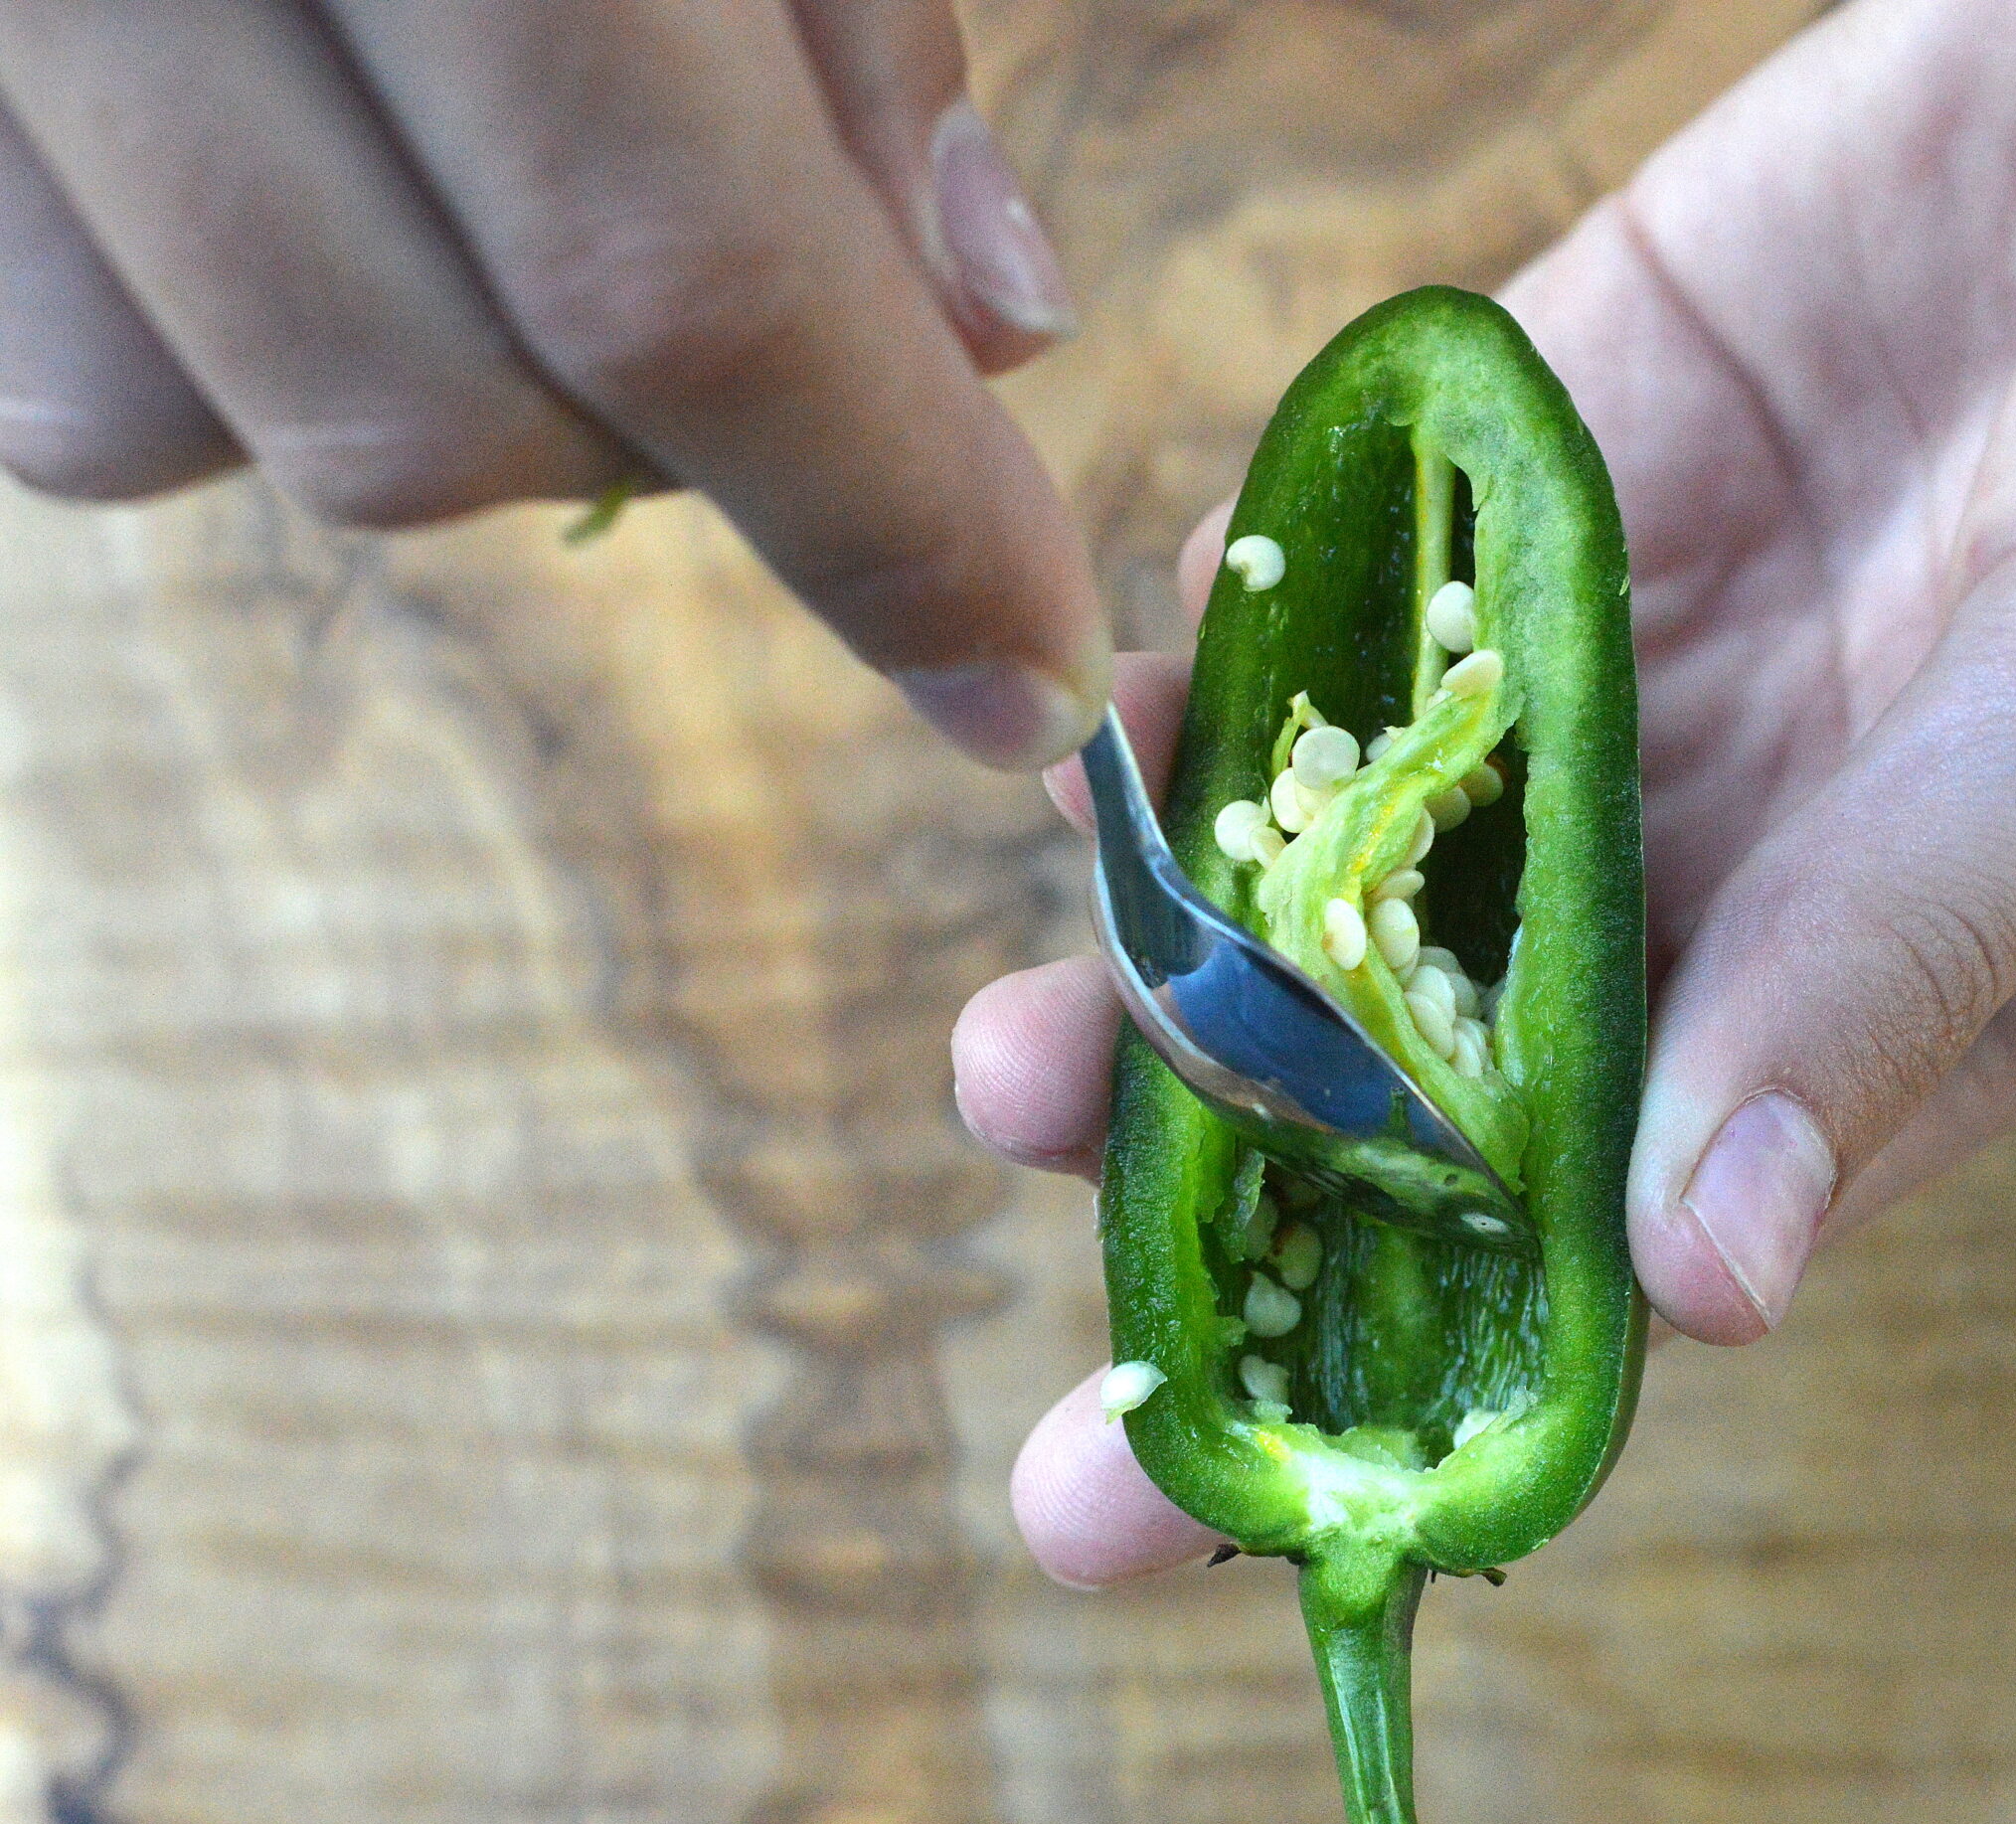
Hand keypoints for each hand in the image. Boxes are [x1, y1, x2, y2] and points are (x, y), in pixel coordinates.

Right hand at [0, 0, 1107, 768]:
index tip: (1025, 674)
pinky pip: (43, 360)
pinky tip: (318, 163)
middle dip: (654, 446)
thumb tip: (988, 324)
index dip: (879, 511)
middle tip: (785, 315)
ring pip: (190, 425)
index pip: (664, 264)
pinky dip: (222, 333)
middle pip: (415, 411)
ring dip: (433, 384)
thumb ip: (860, 6)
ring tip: (514, 175)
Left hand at [962, 0, 2015, 1580]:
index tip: (1185, 1511)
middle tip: (1047, 1267)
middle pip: (1435, 1073)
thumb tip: (1709, 1275)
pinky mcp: (1570, 448)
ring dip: (1194, 955)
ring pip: (1359, 849)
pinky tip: (1132, 736)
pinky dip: (1245, 664)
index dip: (1404, 1379)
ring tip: (1024, 1056)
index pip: (1610, 1245)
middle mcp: (1736, 856)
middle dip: (1232, 1183)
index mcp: (1891, 997)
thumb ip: (1902, 951)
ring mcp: (1635, 658)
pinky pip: (1360, 588)